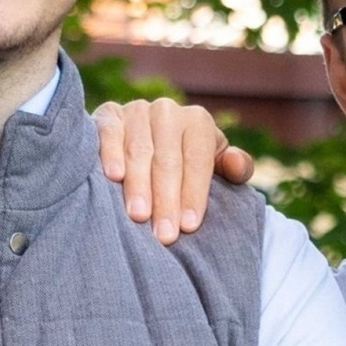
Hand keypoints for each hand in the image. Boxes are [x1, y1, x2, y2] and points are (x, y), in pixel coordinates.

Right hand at [92, 97, 255, 243]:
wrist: (146, 143)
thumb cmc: (187, 165)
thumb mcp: (215, 166)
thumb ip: (234, 168)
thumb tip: (237, 165)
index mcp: (198, 122)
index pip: (197, 160)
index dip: (194, 193)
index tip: (188, 226)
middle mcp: (167, 111)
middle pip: (168, 160)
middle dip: (166, 200)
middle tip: (164, 234)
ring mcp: (136, 110)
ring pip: (139, 151)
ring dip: (139, 185)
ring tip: (139, 217)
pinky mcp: (108, 114)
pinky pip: (109, 133)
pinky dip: (110, 154)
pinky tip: (114, 177)